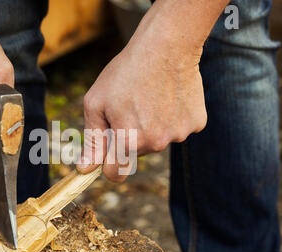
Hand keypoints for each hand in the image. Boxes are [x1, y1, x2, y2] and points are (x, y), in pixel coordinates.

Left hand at [76, 28, 206, 181]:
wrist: (166, 46)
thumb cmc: (125, 73)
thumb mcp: (96, 103)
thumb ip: (91, 139)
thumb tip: (85, 169)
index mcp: (128, 141)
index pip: (115, 174)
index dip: (108, 165)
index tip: (108, 152)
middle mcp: (156, 144)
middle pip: (135, 154)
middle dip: (129, 137)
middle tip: (130, 107)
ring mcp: (179, 135)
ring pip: (157, 141)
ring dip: (150, 127)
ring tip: (149, 98)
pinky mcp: (196, 124)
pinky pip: (177, 129)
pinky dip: (172, 118)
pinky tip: (168, 97)